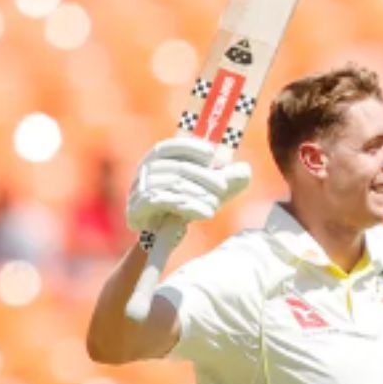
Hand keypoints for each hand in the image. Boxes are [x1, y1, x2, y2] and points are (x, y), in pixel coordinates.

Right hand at [126, 136, 251, 231]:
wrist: (163, 237)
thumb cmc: (188, 204)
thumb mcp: (212, 189)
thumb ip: (228, 178)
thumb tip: (245, 169)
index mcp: (157, 161)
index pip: (168, 147)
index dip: (189, 147)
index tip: (211, 153)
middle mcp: (144, 172)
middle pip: (177, 167)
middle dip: (204, 176)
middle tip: (223, 187)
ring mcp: (137, 189)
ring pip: (172, 184)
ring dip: (198, 194)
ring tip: (215, 205)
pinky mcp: (137, 209)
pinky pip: (163, 201)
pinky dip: (188, 206)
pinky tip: (205, 213)